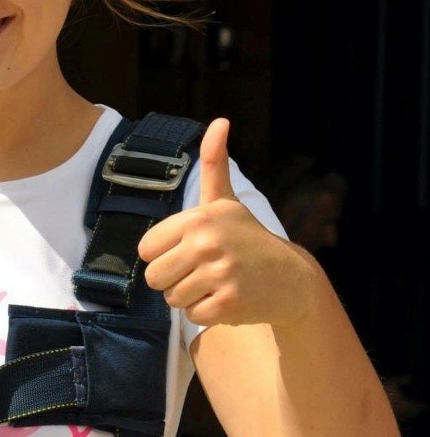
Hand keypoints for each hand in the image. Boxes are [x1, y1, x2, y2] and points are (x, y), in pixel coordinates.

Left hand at [138, 118, 317, 327]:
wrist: (291, 278)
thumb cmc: (248, 237)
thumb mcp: (225, 200)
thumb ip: (213, 163)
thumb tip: (220, 121)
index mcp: (198, 218)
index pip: (145, 250)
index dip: (162, 255)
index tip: (186, 251)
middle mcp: (207, 243)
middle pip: (154, 278)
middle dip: (173, 280)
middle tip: (200, 272)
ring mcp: (219, 274)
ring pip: (172, 299)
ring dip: (190, 297)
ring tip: (215, 283)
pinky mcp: (229, 303)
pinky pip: (192, 316)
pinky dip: (206, 313)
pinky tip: (226, 299)